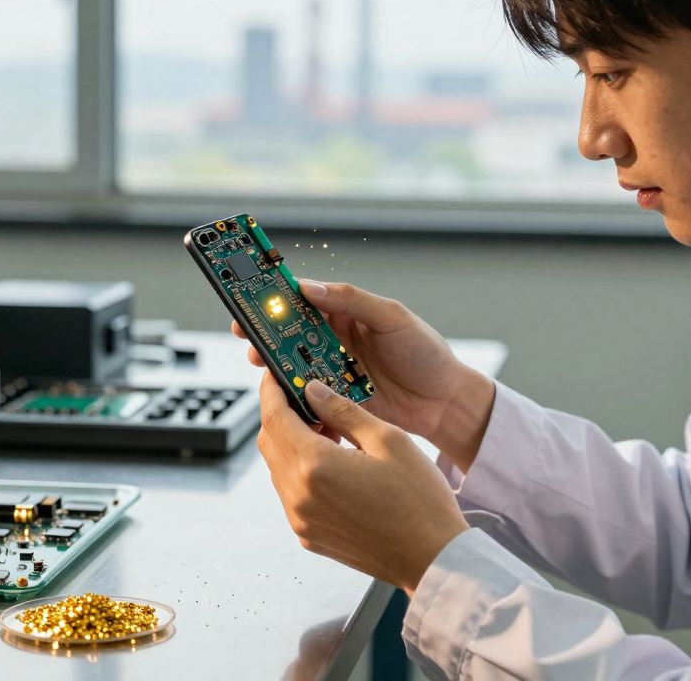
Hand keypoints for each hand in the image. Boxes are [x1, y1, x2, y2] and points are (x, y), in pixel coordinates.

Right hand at [233, 279, 494, 470]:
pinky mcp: (335, 398)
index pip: (303, 297)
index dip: (275, 294)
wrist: (444, 403)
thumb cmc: (426, 354)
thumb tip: (311, 287)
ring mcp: (332, 369)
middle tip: (245, 332)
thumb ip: (353, 300)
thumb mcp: (393, 318)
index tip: (251, 293)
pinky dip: (292, 393)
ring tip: (260, 362)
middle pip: (288, 330)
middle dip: (264, 330)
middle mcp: (334, 338)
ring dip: (273, 362)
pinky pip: (305, 393)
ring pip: (292, 362)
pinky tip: (283, 391)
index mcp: (346, 312)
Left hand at [255, 372, 469, 596]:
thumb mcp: (388, 440)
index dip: (271, 390)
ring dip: (292, 443)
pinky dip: (301, 471)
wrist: (434, 558)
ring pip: (278, 468)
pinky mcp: (310, 536)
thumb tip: (313, 390)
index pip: (274, 417)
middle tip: (307, 399)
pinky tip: (332, 462)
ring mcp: (301, 521)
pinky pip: (291, 494)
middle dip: (281, 414)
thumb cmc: (420, 500)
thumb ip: (343, 412)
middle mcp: (299, 497)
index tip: (274, 374)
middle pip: (269, 442)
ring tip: (327, 431)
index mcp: (315, 467)